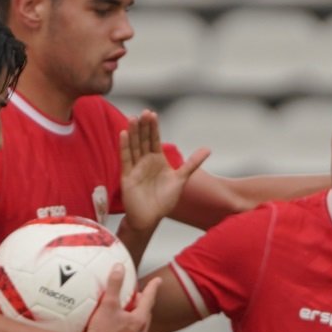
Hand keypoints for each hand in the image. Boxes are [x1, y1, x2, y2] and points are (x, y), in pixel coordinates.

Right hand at [75, 265, 159, 331]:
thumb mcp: (107, 304)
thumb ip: (114, 284)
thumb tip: (119, 268)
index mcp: (139, 321)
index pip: (149, 300)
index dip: (153, 288)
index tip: (158, 281)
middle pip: (145, 316)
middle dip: (141, 306)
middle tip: (135, 298)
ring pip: (138, 331)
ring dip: (134, 322)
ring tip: (124, 316)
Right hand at [119, 110, 209, 232]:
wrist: (150, 218)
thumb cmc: (164, 200)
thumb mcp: (181, 179)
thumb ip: (192, 163)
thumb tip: (208, 148)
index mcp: (157, 160)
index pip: (154, 139)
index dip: (153, 127)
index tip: (152, 114)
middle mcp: (145, 161)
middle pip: (143, 140)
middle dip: (143, 126)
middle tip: (144, 112)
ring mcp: (135, 168)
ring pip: (134, 146)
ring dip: (133, 133)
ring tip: (132, 118)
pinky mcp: (127, 176)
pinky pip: (125, 159)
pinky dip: (124, 147)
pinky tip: (123, 134)